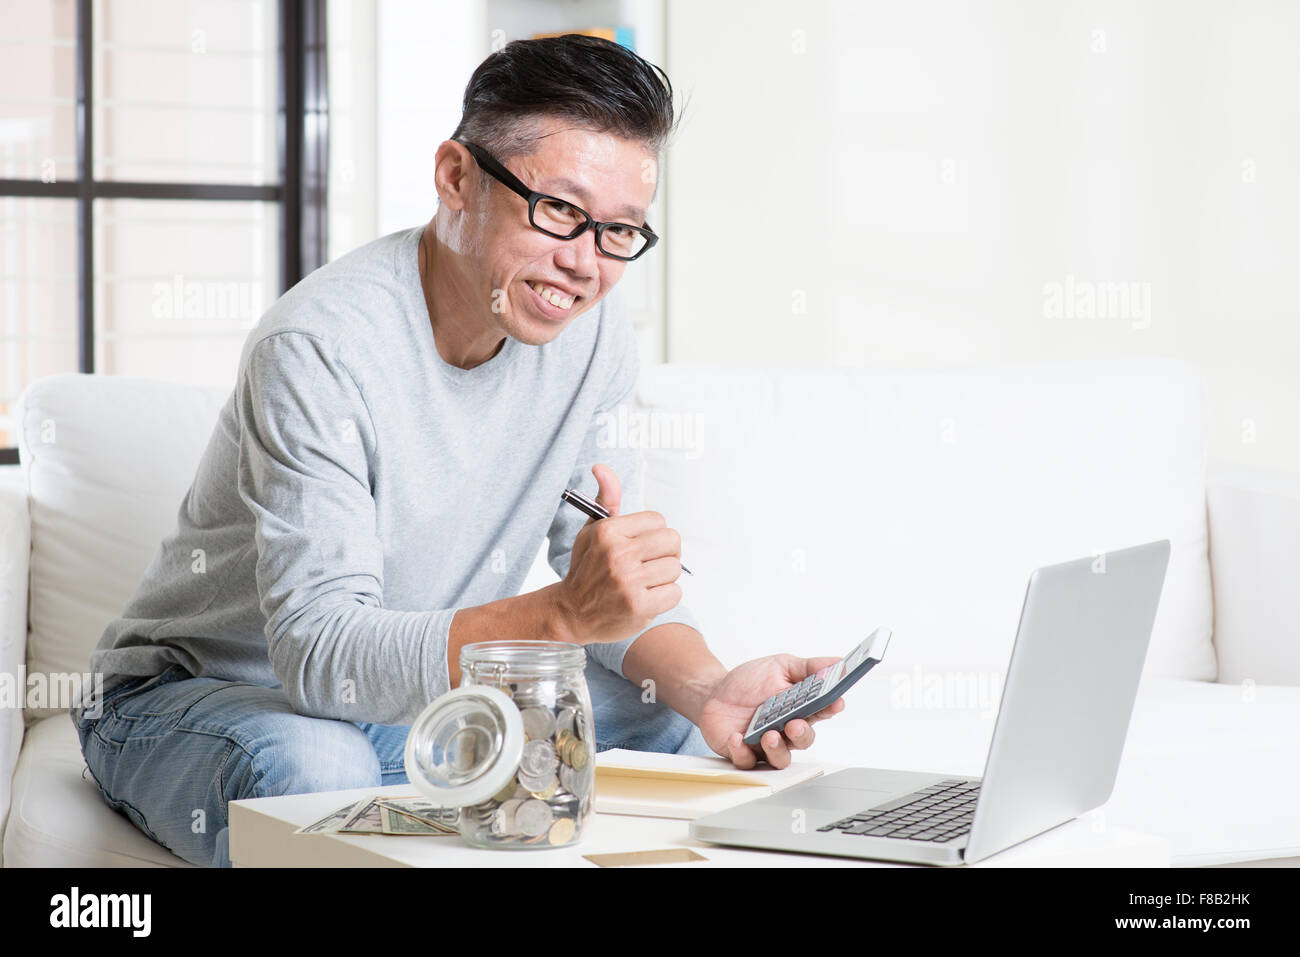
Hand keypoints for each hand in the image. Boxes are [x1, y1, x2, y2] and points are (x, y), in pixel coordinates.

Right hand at [554, 464, 684, 644]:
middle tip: (648, 563)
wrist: (572, 612)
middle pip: (672, 541)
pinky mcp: (639, 606)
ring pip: (675, 568)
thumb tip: (601, 467)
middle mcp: (618, 554)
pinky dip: (665, 597)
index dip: (653, 533)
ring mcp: (629, 582)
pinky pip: (675, 593)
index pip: (658, 520)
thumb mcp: (592, 530)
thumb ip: (607, 498)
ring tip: (644, 582)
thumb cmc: (587, 568)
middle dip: (665, 552)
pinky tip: (646, 597)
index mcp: (608, 531)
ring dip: (664, 577)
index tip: (640, 545)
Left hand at [697, 655, 846, 768]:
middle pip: (803, 740)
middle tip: (794, 724)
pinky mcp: (743, 753)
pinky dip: (742, 751)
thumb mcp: (780, 666)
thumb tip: (836, 662)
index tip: (835, 702)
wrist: (715, 693)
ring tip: (769, 735)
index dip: (830, 707)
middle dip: (801, 733)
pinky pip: (747, 761)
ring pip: (780, 758)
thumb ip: (808, 667)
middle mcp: (786, 730)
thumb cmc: (750, 682)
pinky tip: (738, 737)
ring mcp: (765, 744)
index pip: (820, 711)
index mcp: (799, 709)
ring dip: (776, 749)